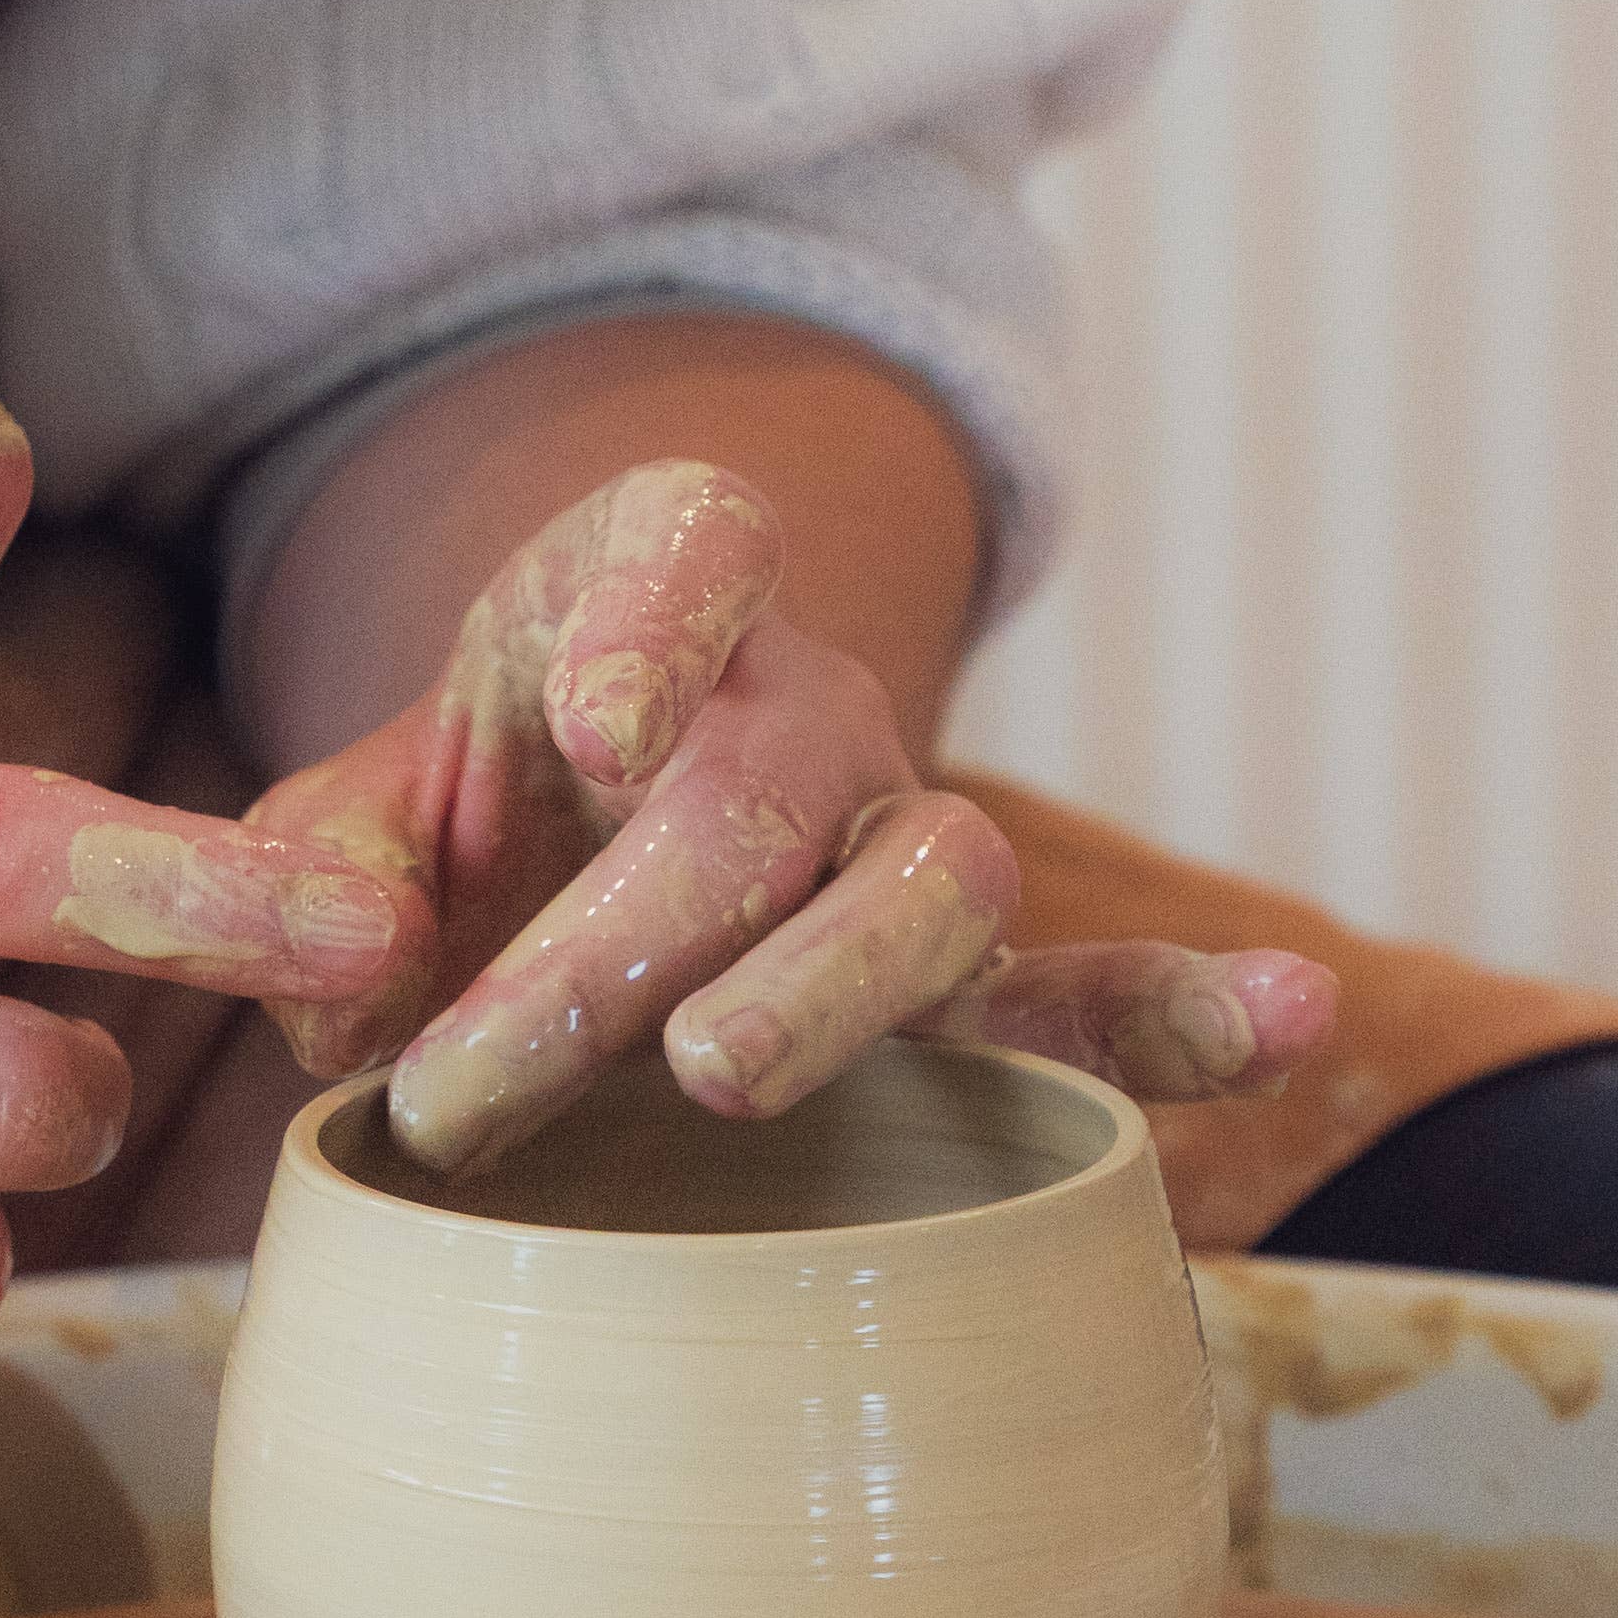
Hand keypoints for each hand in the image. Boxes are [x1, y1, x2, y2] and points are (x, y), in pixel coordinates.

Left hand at [248, 460, 1334, 1173]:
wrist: (561, 875)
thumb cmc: (455, 842)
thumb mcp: (355, 822)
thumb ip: (327, 877)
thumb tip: (347, 994)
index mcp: (656, 593)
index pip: (686, 543)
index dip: (662, 613)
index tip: (597, 714)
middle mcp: (803, 705)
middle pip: (770, 785)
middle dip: (634, 930)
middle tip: (488, 1067)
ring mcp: (896, 848)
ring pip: (931, 887)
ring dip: (830, 988)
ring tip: (715, 1075)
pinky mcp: (963, 991)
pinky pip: (1088, 1001)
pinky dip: (1183, 1018)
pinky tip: (1289, 1026)